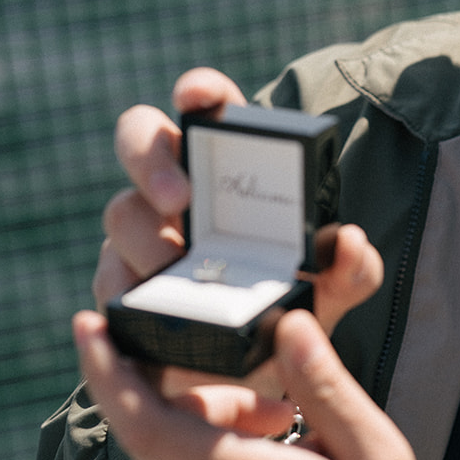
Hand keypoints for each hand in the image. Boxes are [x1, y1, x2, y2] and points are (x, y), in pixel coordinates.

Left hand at [73, 306, 428, 459]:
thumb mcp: (376, 453)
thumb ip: (327, 386)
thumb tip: (291, 324)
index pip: (145, 424)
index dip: (108, 372)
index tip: (89, 326)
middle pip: (161, 424)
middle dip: (209, 394)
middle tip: (279, 409)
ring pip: (164, 453)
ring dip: (210, 428)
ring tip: (280, 439)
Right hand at [94, 67, 382, 396]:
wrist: (258, 368)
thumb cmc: (292, 303)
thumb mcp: (329, 290)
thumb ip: (350, 269)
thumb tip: (351, 245)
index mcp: (229, 166)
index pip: (208, 107)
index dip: (200, 90)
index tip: (198, 95)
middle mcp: (177, 187)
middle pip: (138, 138)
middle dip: (151, 160)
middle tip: (180, 199)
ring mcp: (141, 232)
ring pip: (121, 214)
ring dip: (147, 242)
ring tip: (178, 272)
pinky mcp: (120, 283)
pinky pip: (108, 280)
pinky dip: (129, 295)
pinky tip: (157, 316)